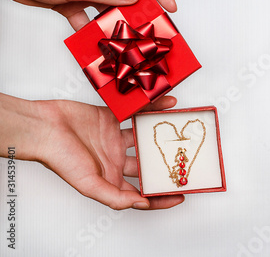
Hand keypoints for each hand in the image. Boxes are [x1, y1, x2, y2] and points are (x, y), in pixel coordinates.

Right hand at [0, 93, 183, 209]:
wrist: (44, 126)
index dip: (160, 197)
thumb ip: (115, 197)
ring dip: (161, 133)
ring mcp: (114, 138)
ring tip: (181, 130)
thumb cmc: (59, 157)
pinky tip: (169, 104)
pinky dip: (152, 108)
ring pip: (144, 136)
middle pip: (147, 165)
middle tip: (186, 159)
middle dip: (165, 163)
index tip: (181, 195)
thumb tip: (142, 204)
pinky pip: (137, 113)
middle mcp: (115, 160)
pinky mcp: (112, 118)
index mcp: (111, 179)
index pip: (141, 193)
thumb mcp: (87, 184)